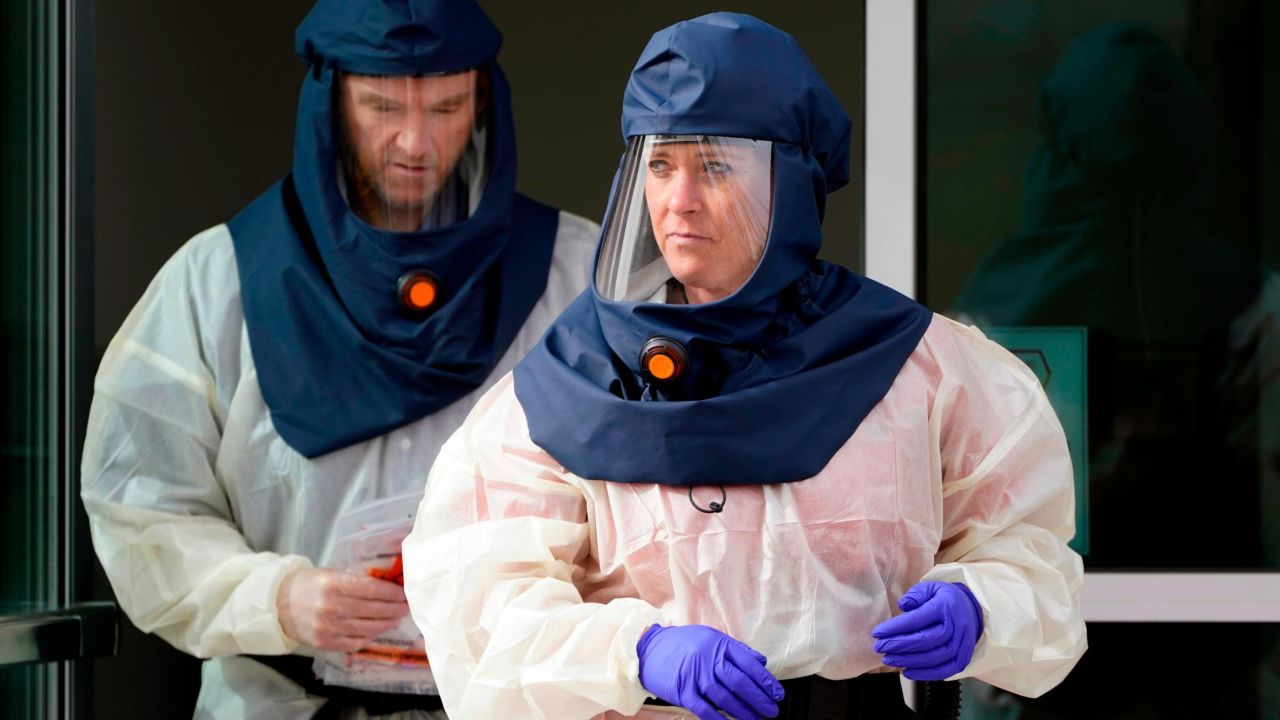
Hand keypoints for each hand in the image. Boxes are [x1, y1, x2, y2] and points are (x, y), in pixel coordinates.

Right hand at [276, 568, 409, 651]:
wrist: (277, 604)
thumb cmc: (307, 585)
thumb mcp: (329, 573)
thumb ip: (353, 579)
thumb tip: (385, 584)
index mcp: (332, 584)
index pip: (371, 589)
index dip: (391, 593)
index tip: (404, 593)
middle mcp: (330, 607)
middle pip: (372, 610)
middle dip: (393, 609)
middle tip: (406, 607)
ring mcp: (327, 627)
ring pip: (366, 628)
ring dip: (385, 624)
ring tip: (396, 619)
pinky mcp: (323, 643)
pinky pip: (353, 643)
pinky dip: (368, 638)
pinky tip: (377, 631)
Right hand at [637, 624, 782, 719]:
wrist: (648, 649)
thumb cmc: (683, 644)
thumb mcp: (710, 637)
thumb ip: (736, 649)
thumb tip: (761, 662)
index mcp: (718, 644)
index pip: (748, 663)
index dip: (765, 680)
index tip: (777, 693)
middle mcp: (708, 658)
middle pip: (740, 682)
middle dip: (759, 699)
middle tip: (772, 710)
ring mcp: (695, 676)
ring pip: (725, 697)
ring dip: (744, 712)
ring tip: (757, 719)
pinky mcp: (683, 691)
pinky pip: (705, 709)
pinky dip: (719, 719)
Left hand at [872, 581, 983, 680]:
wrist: (969, 609)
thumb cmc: (943, 599)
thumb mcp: (930, 588)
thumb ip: (915, 595)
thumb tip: (903, 605)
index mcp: (945, 606)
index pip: (917, 619)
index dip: (896, 627)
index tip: (877, 633)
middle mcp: (956, 626)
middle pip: (926, 640)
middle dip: (899, 646)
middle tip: (879, 647)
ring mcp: (962, 643)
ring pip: (935, 657)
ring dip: (909, 661)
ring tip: (889, 660)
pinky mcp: (963, 657)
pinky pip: (945, 670)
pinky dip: (926, 674)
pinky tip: (907, 672)